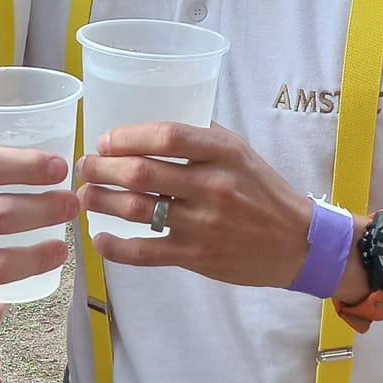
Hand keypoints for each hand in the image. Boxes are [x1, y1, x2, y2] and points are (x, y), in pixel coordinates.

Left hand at [78, 122, 340, 286]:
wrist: (297, 242)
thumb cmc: (263, 192)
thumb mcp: (241, 152)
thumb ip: (201, 137)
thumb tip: (151, 125)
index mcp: (223, 153)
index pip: (167, 135)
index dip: (127, 136)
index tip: (105, 141)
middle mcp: (213, 186)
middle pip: (142, 173)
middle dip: (102, 168)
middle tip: (85, 166)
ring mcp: (203, 224)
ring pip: (137, 210)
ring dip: (102, 201)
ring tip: (85, 196)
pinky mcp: (196, 256)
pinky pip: (145, 252)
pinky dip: (115, 247)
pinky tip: (100, 238)